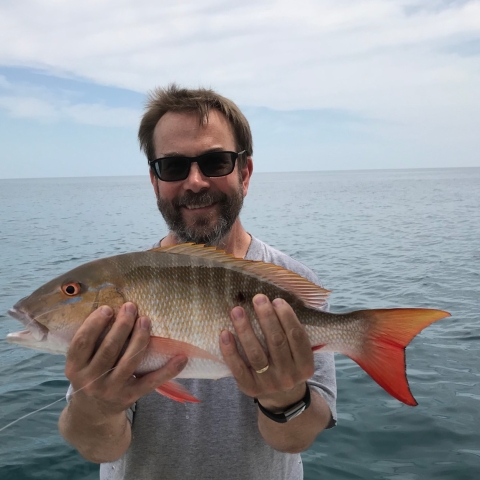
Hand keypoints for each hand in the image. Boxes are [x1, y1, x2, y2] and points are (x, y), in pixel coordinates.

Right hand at [65, 302, 186, 418]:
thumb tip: (113, 310)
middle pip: (109, 348)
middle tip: (131, 307)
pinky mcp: (130, 397)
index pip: (82, 342)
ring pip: (129, 360)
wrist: (93, 413)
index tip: (108, 308)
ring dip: (140, 338)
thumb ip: (91, 342)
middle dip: (122, 325)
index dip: (94, 323)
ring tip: (145, 320)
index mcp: (75, 368)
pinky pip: (151, 382)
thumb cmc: (90, 376)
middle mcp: (91, 380)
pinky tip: (181, 357)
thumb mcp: (81, 363)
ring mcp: (111, 389)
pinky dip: (168, 370)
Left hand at [219, 294, 313, 410]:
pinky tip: (225, 333)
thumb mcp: (299, 355)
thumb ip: (292, 334)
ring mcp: (268, 383)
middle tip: (258, 298)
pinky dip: (230, 350)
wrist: (282, 399)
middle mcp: (288, 375)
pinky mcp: (249, 388)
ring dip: (245, 329)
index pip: (297, 337)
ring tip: (237, 310)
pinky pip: (237, 367)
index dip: (287, 317)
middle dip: (266, 317)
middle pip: (276, 342)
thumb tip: (275, 302)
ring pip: (255, 353)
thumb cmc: (289, 365)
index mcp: (305, 365)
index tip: (276, 300)